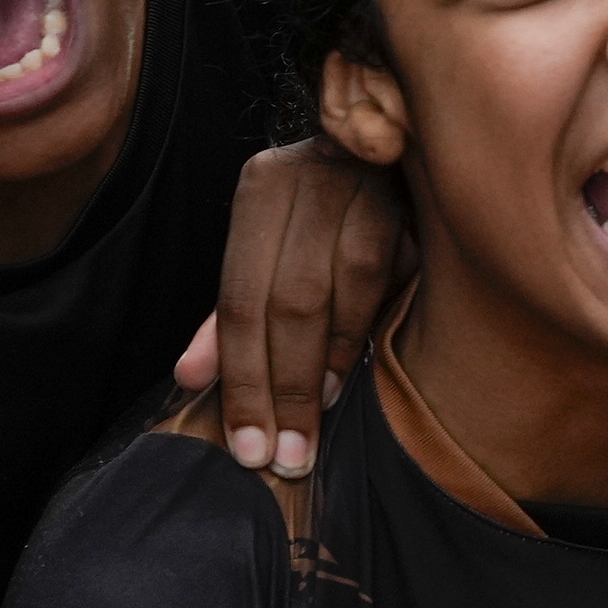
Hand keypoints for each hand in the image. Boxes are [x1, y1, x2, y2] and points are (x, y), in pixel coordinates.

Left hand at [178, 139, 405, 473]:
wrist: (417, 151)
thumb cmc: (341, 218)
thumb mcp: (281, 261)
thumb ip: (234, 318)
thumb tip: (189, 380)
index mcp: (261, 189)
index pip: (237, 300)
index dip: (240, 380)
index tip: (248, 447)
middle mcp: (301, 175)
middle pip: (279, 301)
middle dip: (278, 387)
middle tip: (285, 456)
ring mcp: (354, 179)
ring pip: (324, 290)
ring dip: (317, 366)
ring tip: (311, 423)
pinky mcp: (404, 192)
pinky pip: (373, 273)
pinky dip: (356, 331)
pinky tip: (347, 375)